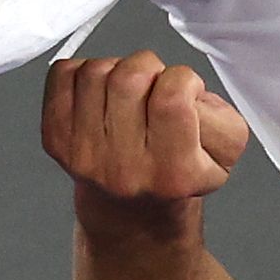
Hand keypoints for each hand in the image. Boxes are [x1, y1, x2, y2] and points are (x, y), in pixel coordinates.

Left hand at [42, 54, 254, 210]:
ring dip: (116, 69)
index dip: (184, 79)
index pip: (172, 96)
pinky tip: (101, 95)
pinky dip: (82, 71)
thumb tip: (178, 86)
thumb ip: (218, 116)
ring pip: (95, 70)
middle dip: (149, 67)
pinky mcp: (55, 140)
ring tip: (128, 94)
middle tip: (154, 88)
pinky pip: (62, 74)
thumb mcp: (224, 154)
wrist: (131, 211)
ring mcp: (83, 155)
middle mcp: (123, 169)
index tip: (184, 92)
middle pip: (129, 77)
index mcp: (172, 173)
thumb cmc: (180, 172)